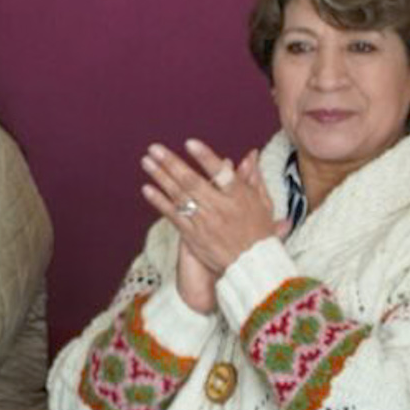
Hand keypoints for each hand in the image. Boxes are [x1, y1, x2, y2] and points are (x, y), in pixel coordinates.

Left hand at [142, 140, 285, 290]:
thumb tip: (250, 154)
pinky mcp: (192, 236)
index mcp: (239, 197)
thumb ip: (253, 177)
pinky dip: (159, 202)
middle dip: (172, 163)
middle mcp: (220, 208)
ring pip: (179, 196)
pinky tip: (147, 189)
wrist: (252, 266)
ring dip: (161, 177)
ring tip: (146, 161)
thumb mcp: (263, 203)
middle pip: (193, 182)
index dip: (205, 157)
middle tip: (155, 148)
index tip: (190, 143)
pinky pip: (173, 216)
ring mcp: (204, 222)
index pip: (221, 173)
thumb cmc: (259, 232)